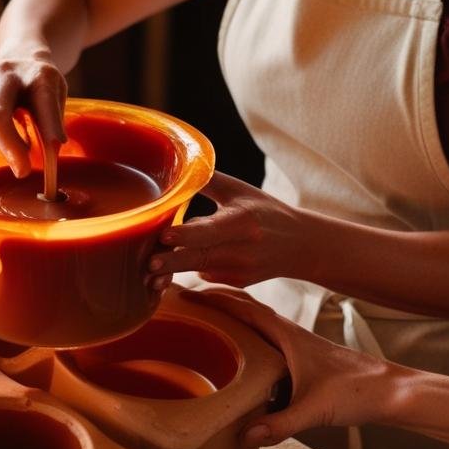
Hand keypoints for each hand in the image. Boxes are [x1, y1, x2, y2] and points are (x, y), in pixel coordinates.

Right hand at [0, 52, 67, 176]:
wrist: (20, 60)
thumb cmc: (40, 88)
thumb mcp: (57, 98)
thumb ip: (53, 123)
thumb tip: (48, 162)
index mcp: (38, 74)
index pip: (43, 100)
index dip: (49, 126)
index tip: (54, 148)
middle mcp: (5, 74)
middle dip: (8, 146)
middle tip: (22, 171)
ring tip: (16, 157)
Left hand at [146, 171, 308, 288]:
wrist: (300, 244)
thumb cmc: (264, 210)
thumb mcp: (239, 190)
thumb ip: (207, 181)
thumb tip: (175, 166)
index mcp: (243, 222)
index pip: (211, 230)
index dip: (187, 234)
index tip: (164, 236)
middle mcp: (243, 249)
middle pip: (201, 257)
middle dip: (172, 262)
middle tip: (148, 265)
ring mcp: (241, 270)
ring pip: (199, 269)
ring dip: (173, 269)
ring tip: (148, 272)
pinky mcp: (238, 282)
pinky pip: (206, 274)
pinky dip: (191, 267)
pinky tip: (177, 264)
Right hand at [185, 288, 399, 445]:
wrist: (389, 391)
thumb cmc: (356, 392)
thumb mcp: (314, 410)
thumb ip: (280, 424)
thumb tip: (245, 436)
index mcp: (288, 335)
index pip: (244, 309)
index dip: (215, 299)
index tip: (187, 292)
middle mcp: (290, 333)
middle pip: (247, 307)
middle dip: (216, 301)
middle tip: (185, 299)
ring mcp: (297, 343)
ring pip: (257, 321)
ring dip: (231, 315)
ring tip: (203, 318)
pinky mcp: (302, 356)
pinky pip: (266, 337)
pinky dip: (247, 333)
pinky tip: (239, 350)